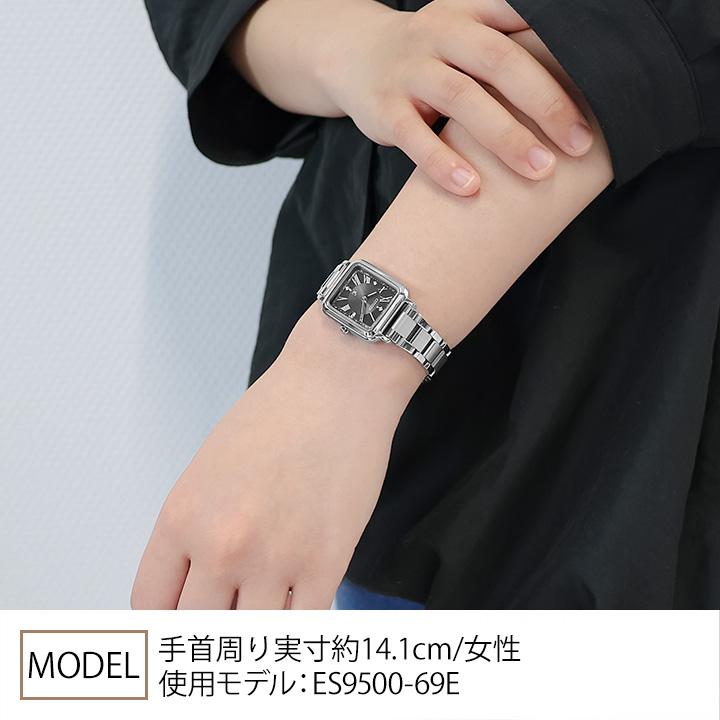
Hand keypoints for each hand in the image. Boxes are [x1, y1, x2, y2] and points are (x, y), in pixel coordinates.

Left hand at [131, 305, 423, 609]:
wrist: (337, 383)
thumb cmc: (277, 413)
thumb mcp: (210, 468)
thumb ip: (197, 529)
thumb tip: (200, 582)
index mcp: (181, 517)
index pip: (152, 606)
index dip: (167, 624)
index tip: (185, 623)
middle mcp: (219, 546)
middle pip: (197, 632)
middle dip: (211, 632)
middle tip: (230, 621)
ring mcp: (274, 559)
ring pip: (251, 637)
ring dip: (258, 629)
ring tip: (268, 613)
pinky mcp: (326, 563)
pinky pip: (303, 629)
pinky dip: (299, 627)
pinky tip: (300, 608)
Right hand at [315, 0, 593, 194]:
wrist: (354, 54)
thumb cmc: (428, 54)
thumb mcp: (465, 32)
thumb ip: (508, 45)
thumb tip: (575, 82)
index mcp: (470, 12)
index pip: (523, 27)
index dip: (564, 58)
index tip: (602, 94)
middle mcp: (440, 33)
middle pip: (500, 62)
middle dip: (545, 103)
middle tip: (580, 144)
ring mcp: (409, 70)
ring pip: (462, 99)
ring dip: (504, 137)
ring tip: (539, 171)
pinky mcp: (384, 109)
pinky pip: (416, 138)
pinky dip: (443, 163)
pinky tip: (471, 188)